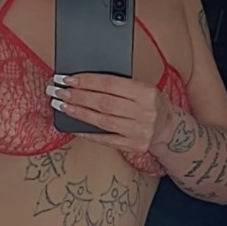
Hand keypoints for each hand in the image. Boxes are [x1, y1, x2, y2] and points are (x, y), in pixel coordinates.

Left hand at [46, 73, 175, 152]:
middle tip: (58, 91)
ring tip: (61, 105)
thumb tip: (84, 82)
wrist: (168, 128)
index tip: (67, 78)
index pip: (110, 84)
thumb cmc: (150, 103)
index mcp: (147, 92)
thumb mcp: (143, 88)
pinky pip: (105, 139)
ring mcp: (139, 132)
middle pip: (104, 103)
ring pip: (102, 121)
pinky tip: (73, 126)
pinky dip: (88, 132)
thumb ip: (120, 85)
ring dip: (78, 113)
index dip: (87, 81)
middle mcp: (145, 113)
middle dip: (78, 96)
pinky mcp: (134, 146)